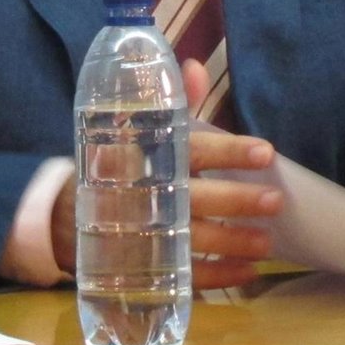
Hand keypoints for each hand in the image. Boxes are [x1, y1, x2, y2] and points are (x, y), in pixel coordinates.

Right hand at [51, 62, 281, 285]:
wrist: (68, 210)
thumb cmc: (117, 162)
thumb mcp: (139, 126)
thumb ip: (174, 102)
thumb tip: (195, 67)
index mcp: (149, 154)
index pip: (194, 150)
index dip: (229, 151)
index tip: (265, 152)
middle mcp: (149, 194)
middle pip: (198, 199)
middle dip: (238, 200)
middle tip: (275, 200)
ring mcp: (147, 233)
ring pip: (196, 240)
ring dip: (234, 242)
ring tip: (268, 242)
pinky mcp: (148, 265)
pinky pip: (186, 275)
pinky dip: (219, 276)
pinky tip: (248, 272)